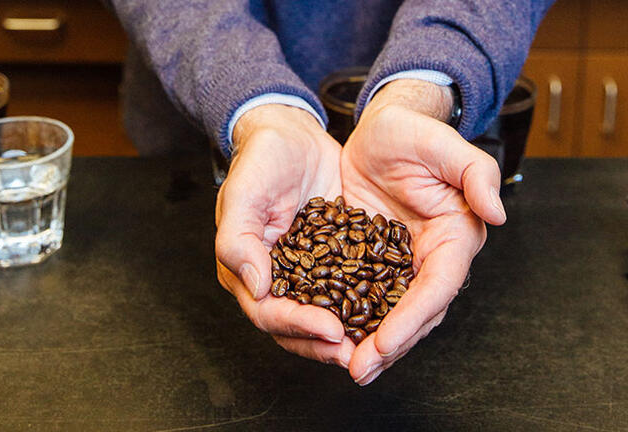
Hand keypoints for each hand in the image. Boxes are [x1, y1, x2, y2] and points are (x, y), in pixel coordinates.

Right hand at [215, 104, 355, 367]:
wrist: (290, 135)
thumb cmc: (260, 161)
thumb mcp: (243, 194)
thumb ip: (238, 241)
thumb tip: (256, 287)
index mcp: (247, 270)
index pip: (269, 312)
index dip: (299, 325)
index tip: (331, 330)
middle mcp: (275, 279)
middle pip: (297, 326)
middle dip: (326, 344)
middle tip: (359, 354)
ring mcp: (304, 272)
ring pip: (323, 315)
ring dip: (348, 334)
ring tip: (377, 345)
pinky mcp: (332, 260)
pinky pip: (347, 289)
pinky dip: (363, 304)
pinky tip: (389, 311)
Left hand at [340, 79, 506, 384]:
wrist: (381, 130)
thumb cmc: (415, 134)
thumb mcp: (446, 145)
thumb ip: (477, 175)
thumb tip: (497, 215)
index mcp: (455, 238)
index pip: (438, 286)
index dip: (413, 317)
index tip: (386, 342)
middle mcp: (431, 258)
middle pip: (417, 312)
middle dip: (391, 344)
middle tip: (361, 369)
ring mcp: (401, 264)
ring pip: (392, 313)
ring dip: (373, 344)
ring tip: (349, 368)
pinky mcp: (373, 262)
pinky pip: (365, 298)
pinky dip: (353, 321)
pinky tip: (330, 338)